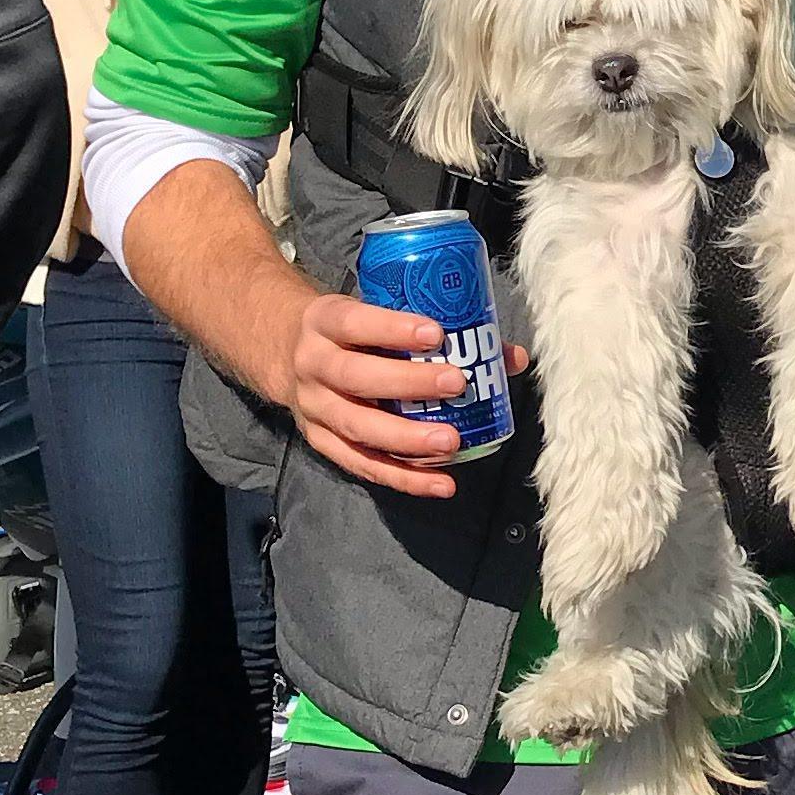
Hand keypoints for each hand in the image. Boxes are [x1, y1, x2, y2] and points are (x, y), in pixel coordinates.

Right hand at [290, 294, 530, 499]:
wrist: (284, 351)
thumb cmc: (351, 330)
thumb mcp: (374, 310)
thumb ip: (435, 327)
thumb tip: (510, 356)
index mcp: (325, 321)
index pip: (355, 323)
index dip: (393, 329)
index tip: (436, 334)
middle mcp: (313, 365)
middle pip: (355, 377)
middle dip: (408, 383)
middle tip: (456, 384)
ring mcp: (314, 408)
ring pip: (358, 427)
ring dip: (407, 439)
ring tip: (451, 443)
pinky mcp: (321, 441)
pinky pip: (362, 464)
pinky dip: (403, 478)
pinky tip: (440, 483)